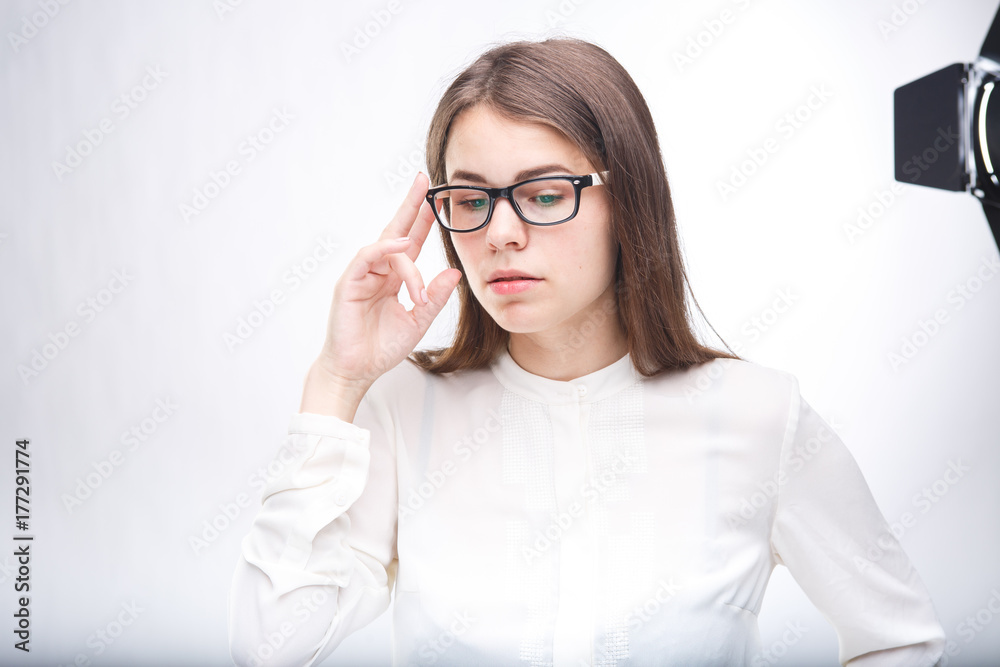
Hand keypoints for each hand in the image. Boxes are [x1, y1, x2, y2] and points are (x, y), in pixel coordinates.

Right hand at [309, 172, 462, 402]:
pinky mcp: (349, 283)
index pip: (411, 242)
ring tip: (417, 291)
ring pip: (388, 249)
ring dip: (409, 264)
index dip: (424, 220)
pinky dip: (385, 250)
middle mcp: (377, 271)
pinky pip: (368, 256)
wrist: (356, 370)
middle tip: (425, 181)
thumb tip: (455, 273)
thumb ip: (434, 297)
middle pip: (396, 230)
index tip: (438, 199)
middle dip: (410, 205)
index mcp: (393, 278)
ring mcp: (362, 274)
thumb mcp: (417, 321)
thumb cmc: (381, 348)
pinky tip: (401, 247)